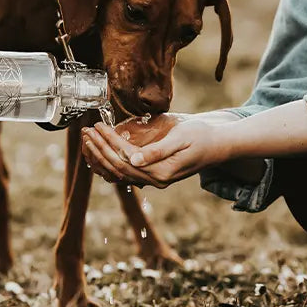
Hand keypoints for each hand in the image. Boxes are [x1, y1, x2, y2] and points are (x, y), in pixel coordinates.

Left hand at [81, 113, 231, 187]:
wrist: (220, 146)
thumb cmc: (202, 136)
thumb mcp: (181, 138)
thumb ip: (157, 151)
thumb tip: (133, 159)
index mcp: (161, 172)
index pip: (125, 157)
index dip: (109, 142)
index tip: (97, 126)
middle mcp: (156, 180)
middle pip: (119, 167)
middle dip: (100, 148)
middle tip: (86, 131)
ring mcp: (156, 179)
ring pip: (120, 172)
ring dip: (102, 156)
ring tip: (89, 140)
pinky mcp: (156, 174)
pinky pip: (127, 173)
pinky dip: (112, 163)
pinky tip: (102, 152)